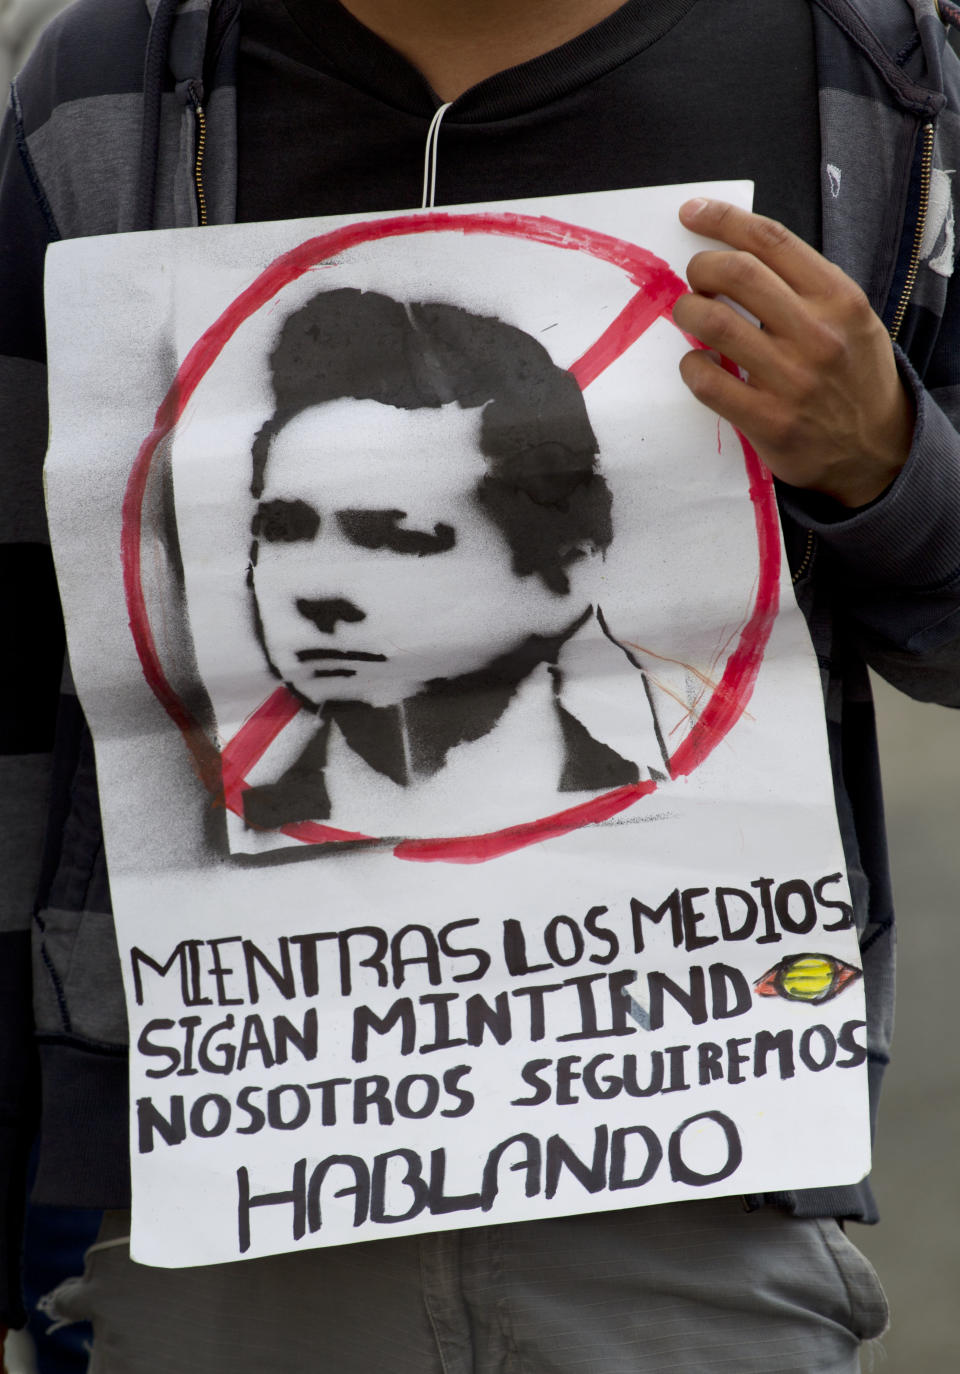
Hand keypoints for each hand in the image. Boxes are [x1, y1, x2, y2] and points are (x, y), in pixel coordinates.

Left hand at [672, 199, 914, 508]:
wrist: (876, 450)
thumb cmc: (852, 375)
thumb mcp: (849, 318)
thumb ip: (803, 287)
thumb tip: (736, 252)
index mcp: (838, 298)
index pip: (771, 240)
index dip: (723, 220)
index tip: (692, 214)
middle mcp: (818, 333)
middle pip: (737, 272)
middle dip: (700, 267)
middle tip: (694, 280)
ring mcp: (792, 379)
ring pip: (714, 323)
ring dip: (688, 313)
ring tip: (691, 318)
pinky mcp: (769, 421)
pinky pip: (707, 381)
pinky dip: (691, 366)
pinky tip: (699, 365)